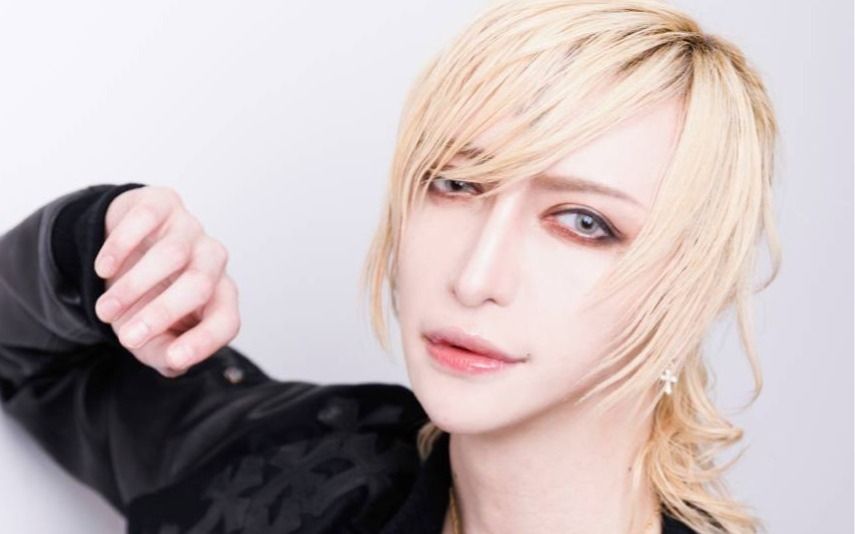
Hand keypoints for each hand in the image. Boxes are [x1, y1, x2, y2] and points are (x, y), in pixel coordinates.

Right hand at [92, 186, 240, 377]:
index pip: (226, 319)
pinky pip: (146, 220)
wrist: (123, 247)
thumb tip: (173, 361)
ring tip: (104, 311)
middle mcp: (212, 260)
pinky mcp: (163, 204)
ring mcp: (190, 229)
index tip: (174, 357)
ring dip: (133, 287)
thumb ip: (163, 352)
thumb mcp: (152, 333)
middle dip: (162, 314)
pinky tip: (103, 269)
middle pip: (200, 285)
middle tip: (125, 338)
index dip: (205, 340)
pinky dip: (121, 247)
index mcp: (218, 295)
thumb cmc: (146, 297)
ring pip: (171, 255)